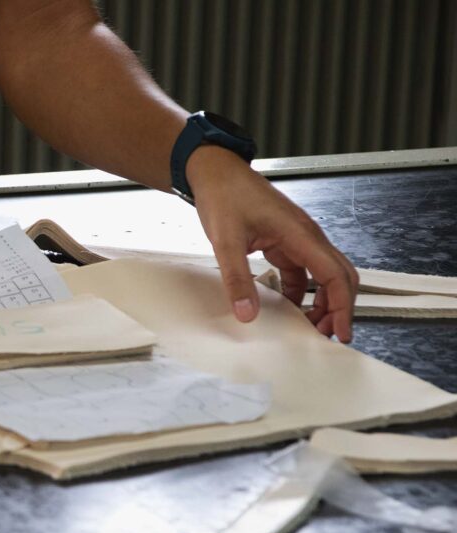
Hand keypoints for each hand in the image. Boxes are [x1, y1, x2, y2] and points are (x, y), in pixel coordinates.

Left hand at [186, 146, 358, 341]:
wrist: (214, 171)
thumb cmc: (224, 194)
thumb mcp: (225, 241)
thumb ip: (237, 279)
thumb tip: (247, 312)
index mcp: (300, 234)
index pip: (335, 275)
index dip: (343, 307)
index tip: (340, 332)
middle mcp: (306, 237)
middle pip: (339, 277)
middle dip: (337, 308)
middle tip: (325, 336)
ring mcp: (297, 239)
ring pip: (322, 276)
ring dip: (320, 302)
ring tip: (307, 327)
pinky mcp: (284, 243)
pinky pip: (301, 273)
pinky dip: (299, 293)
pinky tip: (286, 308)